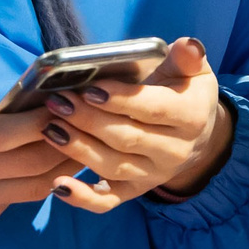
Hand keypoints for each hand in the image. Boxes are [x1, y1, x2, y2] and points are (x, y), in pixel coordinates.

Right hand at [0, 33, 76, 244]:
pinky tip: (49, 162)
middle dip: (67, 139)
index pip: (8, 133)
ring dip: (62, 165)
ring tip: (82, 139)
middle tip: (87, 116)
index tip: (65, 98)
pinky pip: (16, 202)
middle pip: (33, 162)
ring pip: (35, 188)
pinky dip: (37, 182)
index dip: (43, 118)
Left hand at [41, 37, 232, 214]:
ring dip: (78, 149)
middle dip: (88, 120)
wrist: (199, 134)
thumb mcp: (192, 71)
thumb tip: (188, 46)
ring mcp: (153, 175)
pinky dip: (82, 198)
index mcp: (191, 117)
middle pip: (126, 138)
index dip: (120, 100)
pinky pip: (108, 202)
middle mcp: (175, 151)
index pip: (152, 110)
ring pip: (113, 166)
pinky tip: (58, 185)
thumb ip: (186, 57)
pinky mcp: (135, 191)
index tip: (89, 89)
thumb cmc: (184, 92)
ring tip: (50, 128)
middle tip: (58, 102)